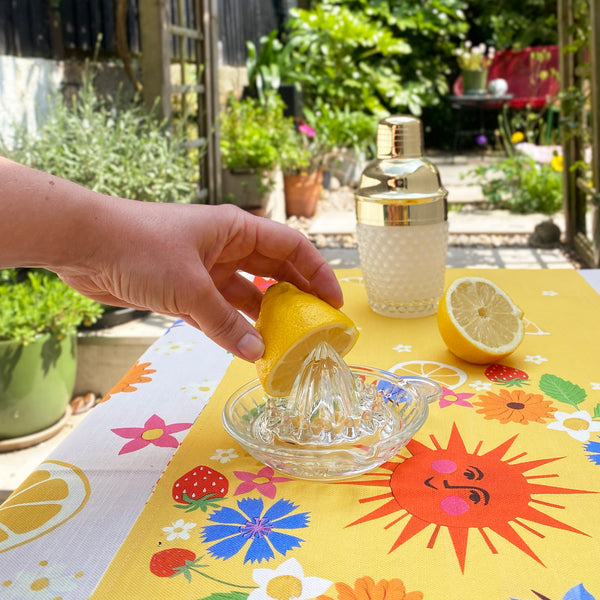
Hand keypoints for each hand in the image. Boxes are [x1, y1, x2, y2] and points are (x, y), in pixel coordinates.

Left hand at [58, 200, 342, 360]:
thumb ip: (226, 323)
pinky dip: (232, 327)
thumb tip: (258, 354)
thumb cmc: (141, 248)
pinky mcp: (185, 288)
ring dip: (263, 317)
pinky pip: (219, 310)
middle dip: (296, 297)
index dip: (318, 273)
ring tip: (285, 343)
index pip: (292, 247)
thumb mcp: (191, 288)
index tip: (333, 302)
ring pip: (246, 294)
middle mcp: (226, 247)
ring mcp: (206, 268)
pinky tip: (246, 347)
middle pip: (274, 271)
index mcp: (236, 230)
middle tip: (315, 326)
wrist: (84, 244)